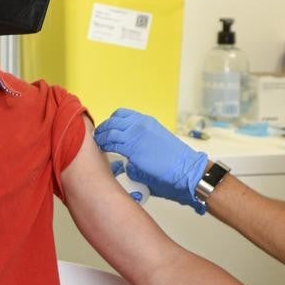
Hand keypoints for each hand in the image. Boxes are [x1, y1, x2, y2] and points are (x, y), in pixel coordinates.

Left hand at [94, 108, 208, 212]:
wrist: (186, 169)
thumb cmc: (175, 164)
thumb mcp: (155, 146)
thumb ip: (139, 148)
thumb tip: (125, 162)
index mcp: (147, 122)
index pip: (121, 115)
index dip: (111, 122)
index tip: (107, 131)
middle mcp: (141, 124)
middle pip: (112, 120)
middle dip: (103, 129)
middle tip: (98, 138)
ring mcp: (136, 134)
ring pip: (109, 130)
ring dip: (101, 137)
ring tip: (98, 145)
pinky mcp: (133, 147)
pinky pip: (110, 142)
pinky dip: (104, 145)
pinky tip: (102, 150)